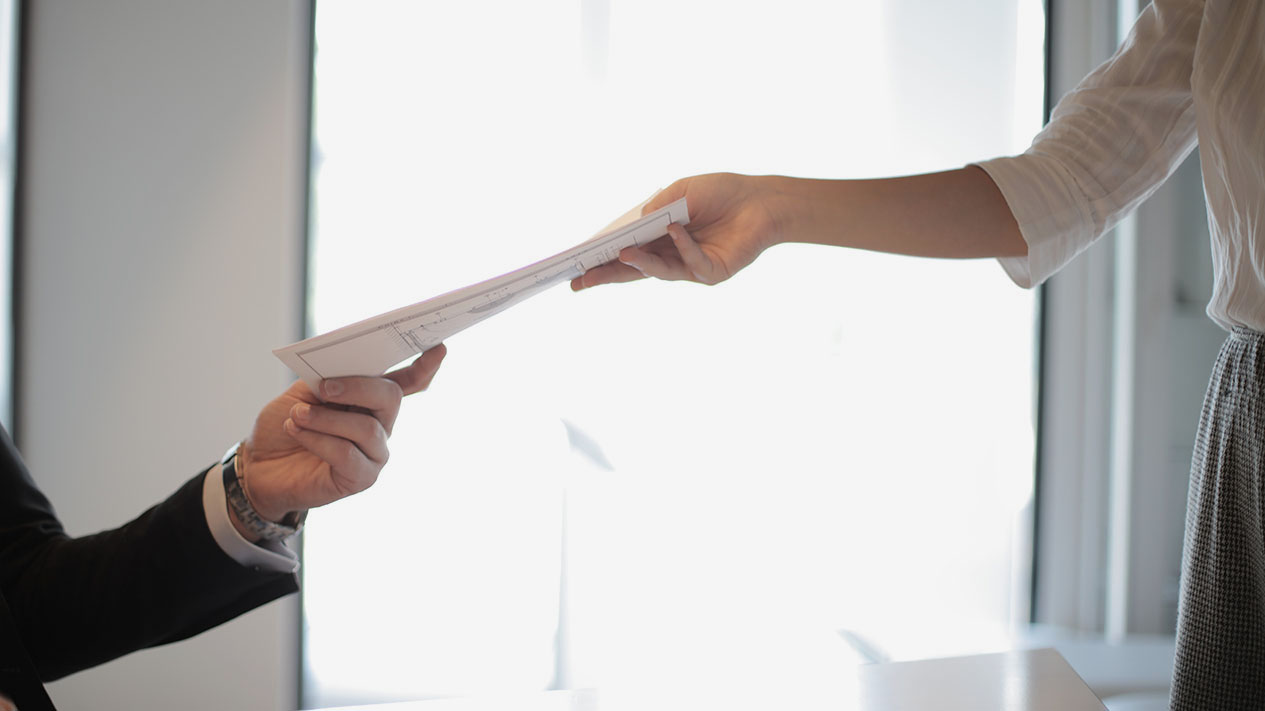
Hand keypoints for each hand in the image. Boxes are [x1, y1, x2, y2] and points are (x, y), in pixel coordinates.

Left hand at [233, 344, 446, 532]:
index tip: (438, 348)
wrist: (259, 465)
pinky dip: (317, 439)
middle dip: (358, 387)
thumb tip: (343, 366)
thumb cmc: (286, 425)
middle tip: (324, 388)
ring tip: (297, 415)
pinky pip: (347, 454)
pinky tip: (297, 432)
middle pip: (390, 398)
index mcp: (371, 400)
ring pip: (366, 428)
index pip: (408, 382)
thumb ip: (328, 378)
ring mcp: (374, 454)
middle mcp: (381, 426)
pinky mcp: (360, 479)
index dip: (425, 366)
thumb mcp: (305, 391)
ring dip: (326, 419)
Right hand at [570, 173, 783, 289]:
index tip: (576, 267)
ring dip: (639, 262)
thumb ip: (657, 207)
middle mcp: (670, 256)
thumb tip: (633, 225)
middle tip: (581, 281)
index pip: (625, 252)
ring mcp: (690, 267)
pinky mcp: (712, 273)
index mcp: (658, 238)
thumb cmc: (720, 192)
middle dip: (606, 275)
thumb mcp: (681, 192)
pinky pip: (692, 262)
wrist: (760, 200)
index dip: (602, 260)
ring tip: (621, 252)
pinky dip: (682, 246)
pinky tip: (674, 230)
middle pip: (634, 270)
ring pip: (659, 271)